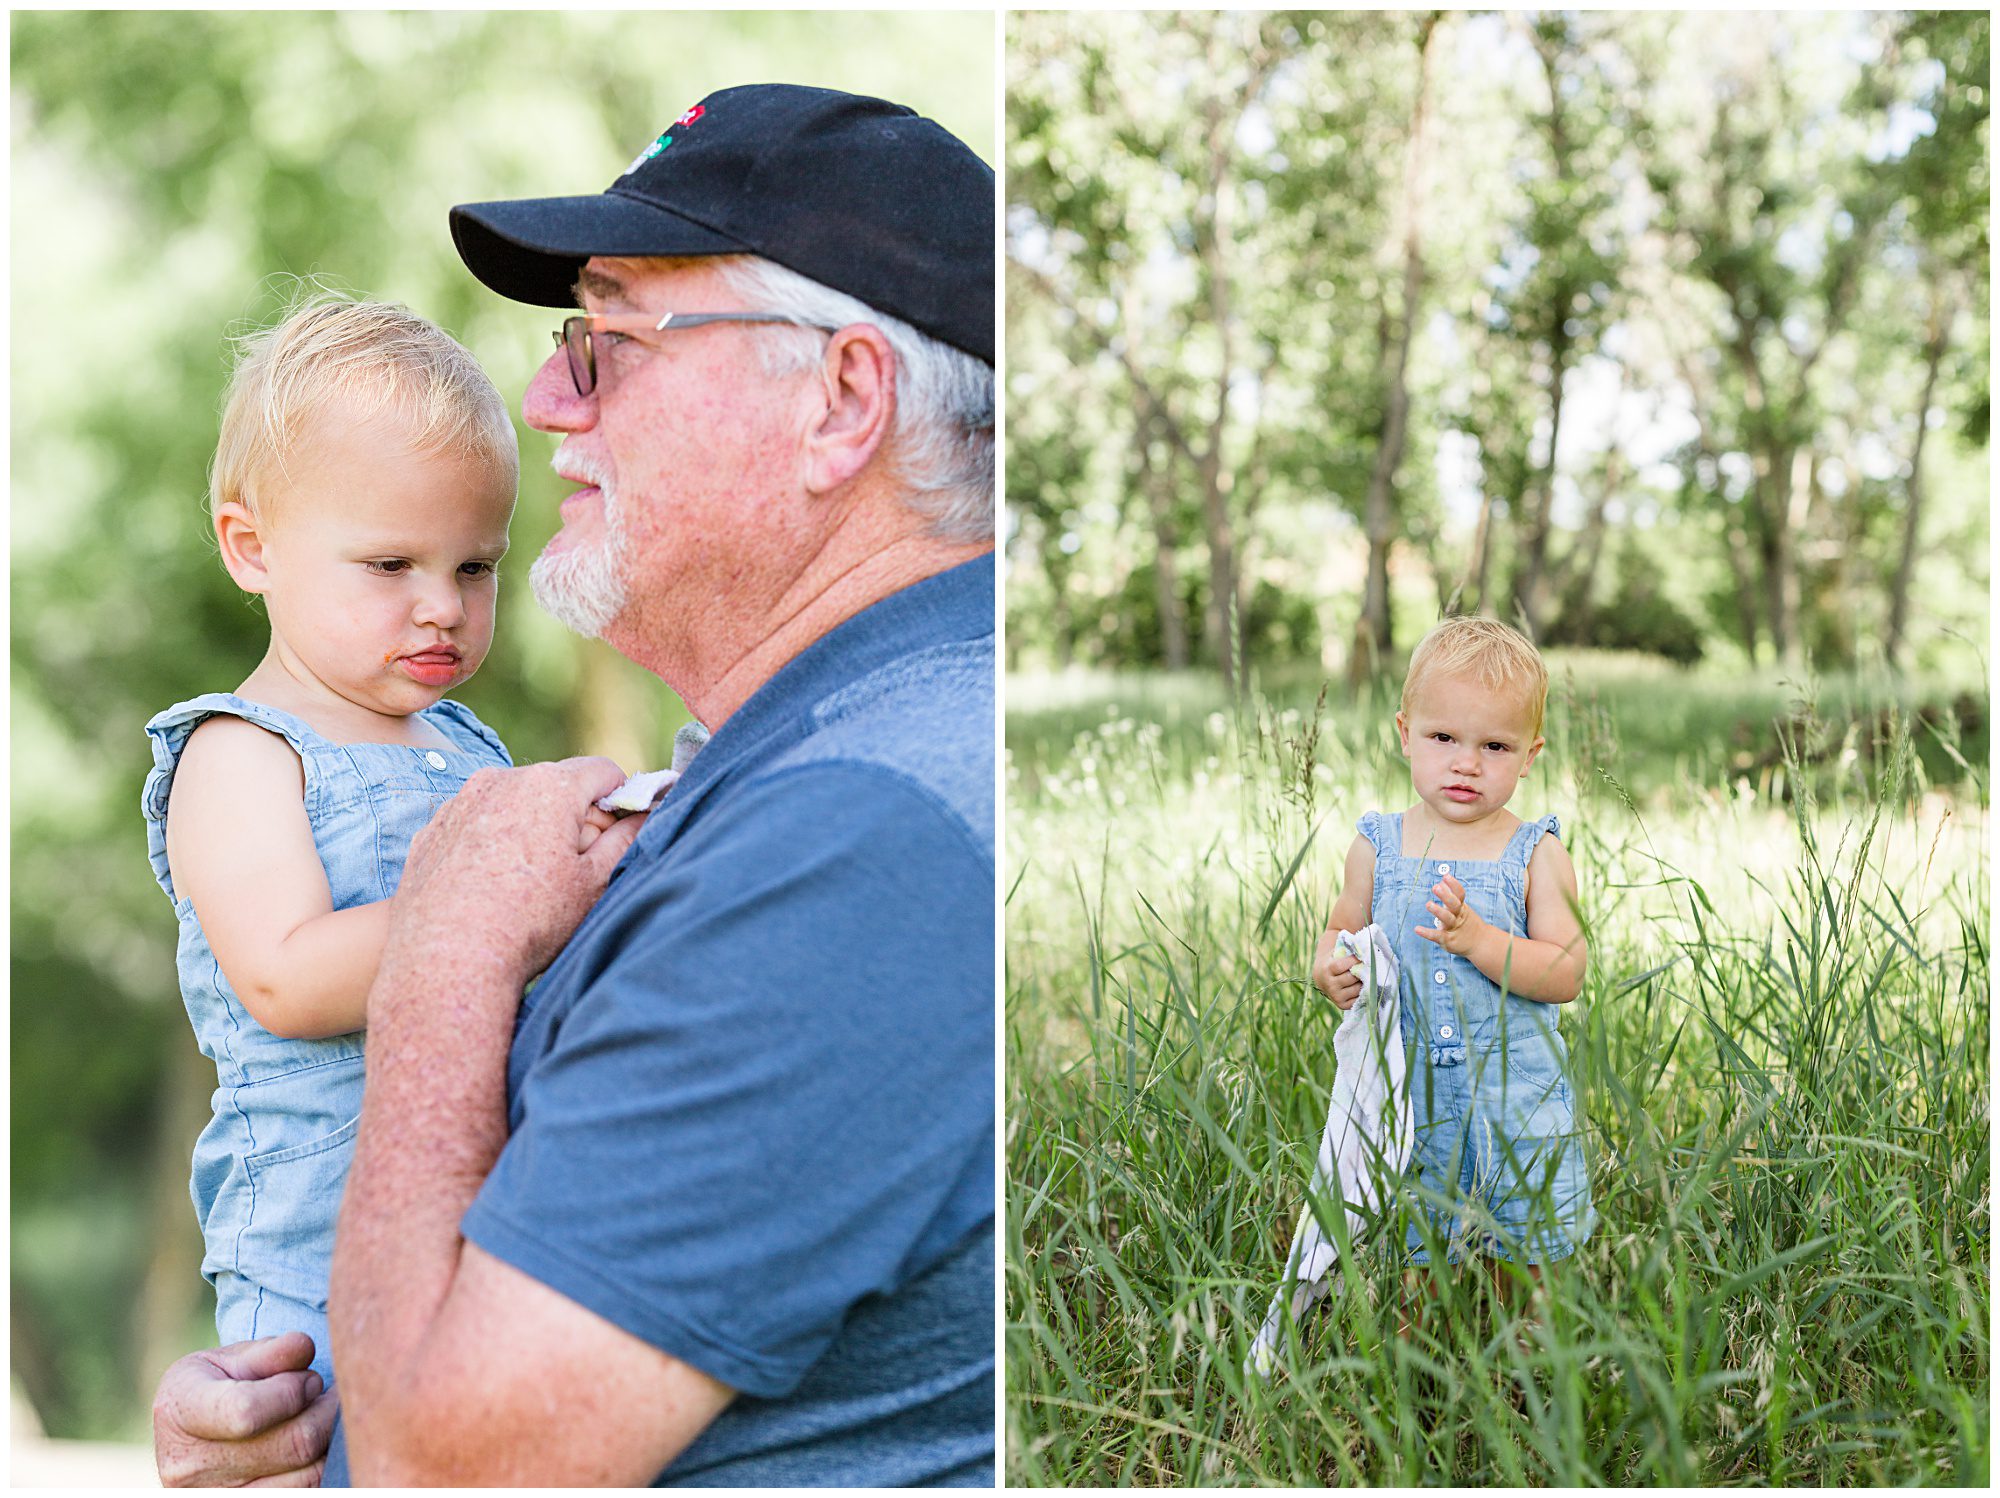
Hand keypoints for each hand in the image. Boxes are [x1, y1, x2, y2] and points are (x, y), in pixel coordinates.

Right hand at [152, 1331, 337, 1486]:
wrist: (192, 1433)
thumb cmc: (221, 1384)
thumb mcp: (235, 1358)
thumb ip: (272, 1352)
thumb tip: (303, 1347)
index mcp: (181, 1409)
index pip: (246, 1412)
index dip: (292, 1392)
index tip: (308, 1378)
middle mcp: (187, 1465)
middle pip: (292, 1444)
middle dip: (324, 1413)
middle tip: (327, 1395)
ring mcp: (212, 1496)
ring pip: (307, 1476)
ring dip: (328, 1442)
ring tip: (320, 1419)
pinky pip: (305, 1491)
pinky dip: (320, 1467)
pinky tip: (317, 1446)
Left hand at [390, 758, 644, 983]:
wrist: (447, 962)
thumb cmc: (529, 922)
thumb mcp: (594, 884)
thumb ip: (626, 839)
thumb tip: (644, 815)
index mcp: (549, 786)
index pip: (604, 772)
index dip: (621, 801)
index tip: (619, 835)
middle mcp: (501, 780)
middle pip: (557, 784)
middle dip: (575, 815)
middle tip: (577, 867)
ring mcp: (460, 803)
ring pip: (514, 802)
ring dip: (532, 827)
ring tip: (530, 882)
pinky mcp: (433, 830)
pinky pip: (476, 823)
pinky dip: (491, 843)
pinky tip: (493, 886)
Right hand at [1312, 929, 1363, 1010]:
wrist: (1322, 977)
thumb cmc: (1334, 961)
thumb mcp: (1336, 953)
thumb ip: (1348, 950)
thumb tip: (1365, 948)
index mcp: (1326, 970)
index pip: (1341, 966)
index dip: (1353, 960)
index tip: (1362, 956)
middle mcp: (1329, 985)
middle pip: (1351, 978)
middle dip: (1361, 972)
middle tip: (1367, 967)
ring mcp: (1335, 996)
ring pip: (1356, 989)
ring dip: (1363, 982)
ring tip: (1364, 976)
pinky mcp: (1341, 1005)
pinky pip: (1358, 999)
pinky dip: (1362, 993)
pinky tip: (1361, 986)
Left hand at [1417, 873, 1484, 953]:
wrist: (1481, 943)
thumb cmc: (1466, 923)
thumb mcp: (1460, 908)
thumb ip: (1450, 895)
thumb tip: (1442, 881)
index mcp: (1462, 908)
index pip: (1460, 894)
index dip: (1454, 885)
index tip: (1446, 876)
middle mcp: (1458, 917)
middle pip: (1454, 905)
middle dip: (1446, 896)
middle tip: (1436, 887)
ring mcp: (1453, 929)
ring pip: (1447, 919)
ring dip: (1438, 911)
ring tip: (1428, 904)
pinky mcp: (1448, 940)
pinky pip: (1437, 936)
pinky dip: (1427, 933)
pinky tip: (1417, 929)